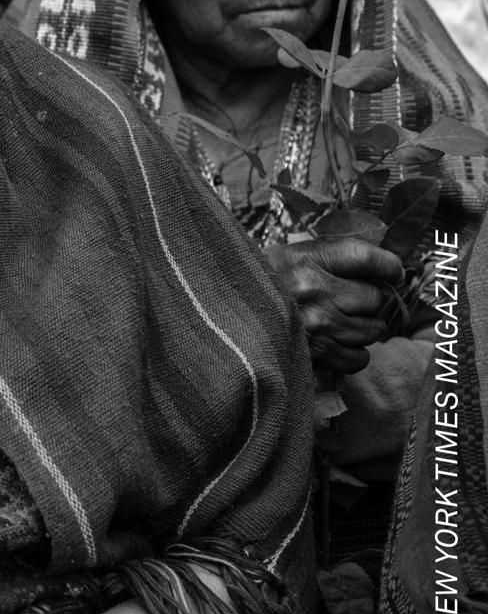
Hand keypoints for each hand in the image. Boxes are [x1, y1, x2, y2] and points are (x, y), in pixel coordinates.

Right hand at [263, 236, 404, 373]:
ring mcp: (317, 325)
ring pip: (373, 329)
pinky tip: (338, 343)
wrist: (220, 314)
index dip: (388, 265)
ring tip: (344, 322)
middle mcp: (314, 290)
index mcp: (305, 259)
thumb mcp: (286, 256)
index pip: (366, 256)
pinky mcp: (316, 354)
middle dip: (371, 301)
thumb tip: (376, 266)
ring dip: (365, 328)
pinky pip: (359, 357)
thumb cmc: (257, 284)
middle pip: (374, 297)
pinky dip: (354, 353)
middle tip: (356, 301)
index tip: (394, 271)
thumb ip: (327, 257)